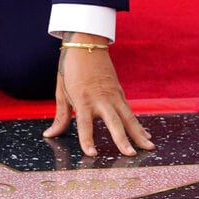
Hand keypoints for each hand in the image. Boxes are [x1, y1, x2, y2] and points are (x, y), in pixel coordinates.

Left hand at [43, 34, 155, 156]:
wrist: (86, 43)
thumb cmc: (70, 68)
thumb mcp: (61, 91)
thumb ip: (60, 116)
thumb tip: (49, 135)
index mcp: (82, 99)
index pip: (84, 124)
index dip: (87, 139)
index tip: (92, 153)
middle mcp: (99, 99)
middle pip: (113, 121)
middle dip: (122, 139)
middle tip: (130, 154)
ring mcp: (112, 95)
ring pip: (128, 117)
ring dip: (139, 133)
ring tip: (149, 148)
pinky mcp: (119, 92)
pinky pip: (130, 112)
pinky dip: (138, 125)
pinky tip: (146, 136)